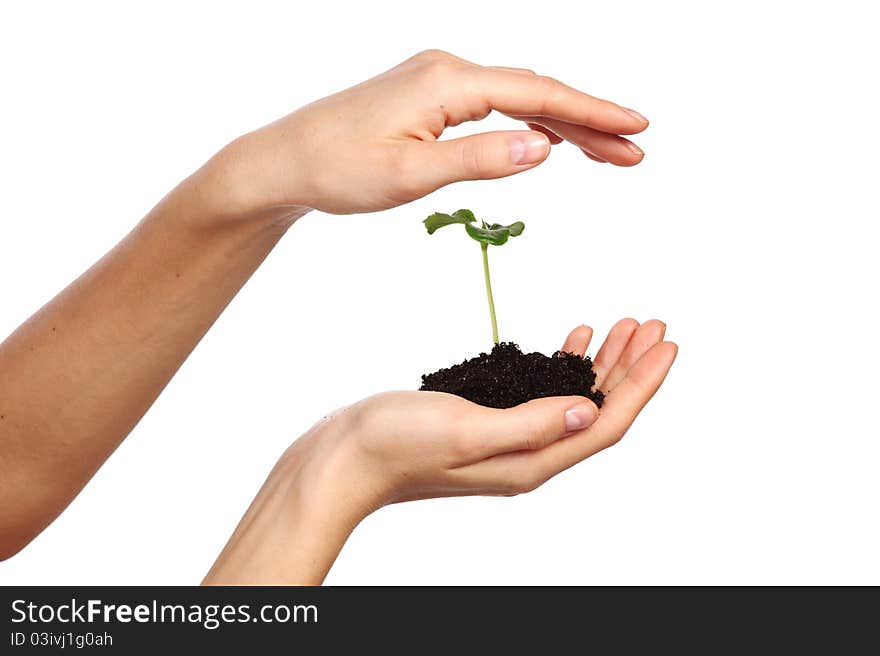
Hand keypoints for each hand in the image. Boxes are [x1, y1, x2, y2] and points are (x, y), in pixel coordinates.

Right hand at [204, 320, 675, 583]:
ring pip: (574, 397)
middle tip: (655, 323)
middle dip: (631, 367)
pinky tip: (573, 338)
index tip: (667, 344)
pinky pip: (541, 390)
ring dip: (604, 362)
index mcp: (531, 461)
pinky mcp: (488, 419)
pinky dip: (564, 363)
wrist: (345, 456)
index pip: (605, 422)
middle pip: (598, 409)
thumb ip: (530, 423)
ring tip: (626, 324)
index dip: (641, 385)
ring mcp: (508, 438)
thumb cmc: (396, 444)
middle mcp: (528, 454)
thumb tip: (588, 410)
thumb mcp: (466, 429)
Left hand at [219, 50, 648, 215]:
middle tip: (635, 150)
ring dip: (563, 126)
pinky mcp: (427, 96)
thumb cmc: (336, 169)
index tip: (636, 128)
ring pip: (517, 98)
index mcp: (447, 82)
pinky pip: (492, 105)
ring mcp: (436, 80)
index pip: (536, 95)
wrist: (283, 161)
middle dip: (589, 122)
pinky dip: (527, 123)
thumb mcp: (410, 175)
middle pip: (536, 92)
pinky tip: (547, 140)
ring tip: (608, 154)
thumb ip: (478, 159)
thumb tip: (542, 146)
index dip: (591, 113)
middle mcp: (446, 69)